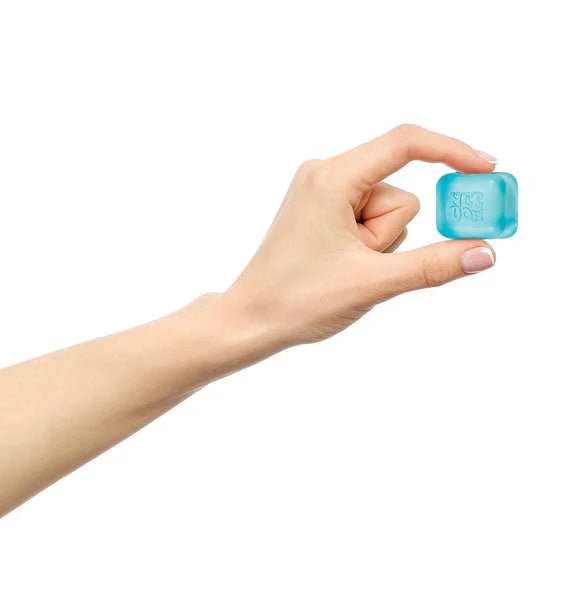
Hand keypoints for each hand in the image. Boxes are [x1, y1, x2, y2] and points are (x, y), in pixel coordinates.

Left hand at [226, 124, 496, 345]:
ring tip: (345, 267)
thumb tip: (484, 251)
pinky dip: (368, 244)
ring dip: (379, 244)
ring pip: (385, 209)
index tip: (487, 170)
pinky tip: (341, 265)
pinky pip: (367, 219)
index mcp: (332, 178)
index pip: (405, 144)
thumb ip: (434, 265)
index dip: (452, 153)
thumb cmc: (298, 300)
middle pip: (397, 191)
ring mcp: (322, 192)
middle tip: (360, 263)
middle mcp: (325, 174)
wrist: (252, 319)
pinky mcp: (322, 209)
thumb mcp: (373, 282)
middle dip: (391, 234)